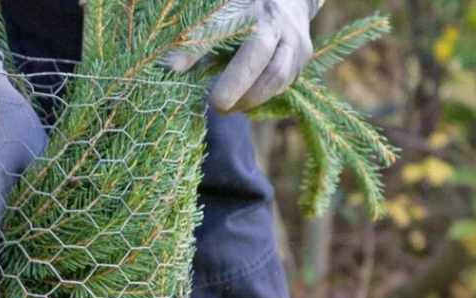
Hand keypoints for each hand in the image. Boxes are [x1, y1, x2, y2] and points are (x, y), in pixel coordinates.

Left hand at [168, 0, 321, 112]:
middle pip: (259, 51)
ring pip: (277, 74)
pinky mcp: (304, 55)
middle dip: (236, 82)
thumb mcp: (220, 14)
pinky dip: (263, 96)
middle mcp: (274, 18)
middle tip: (216, 104)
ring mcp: (294, 37)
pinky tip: (244, 102)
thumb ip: (197, 37)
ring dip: (250, 97)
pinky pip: (284, 83)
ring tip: (227, 109)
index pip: (220, 25)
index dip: (198, 46)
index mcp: (248, 3)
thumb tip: (171, 67)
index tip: (174, 67)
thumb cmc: (245, 8)